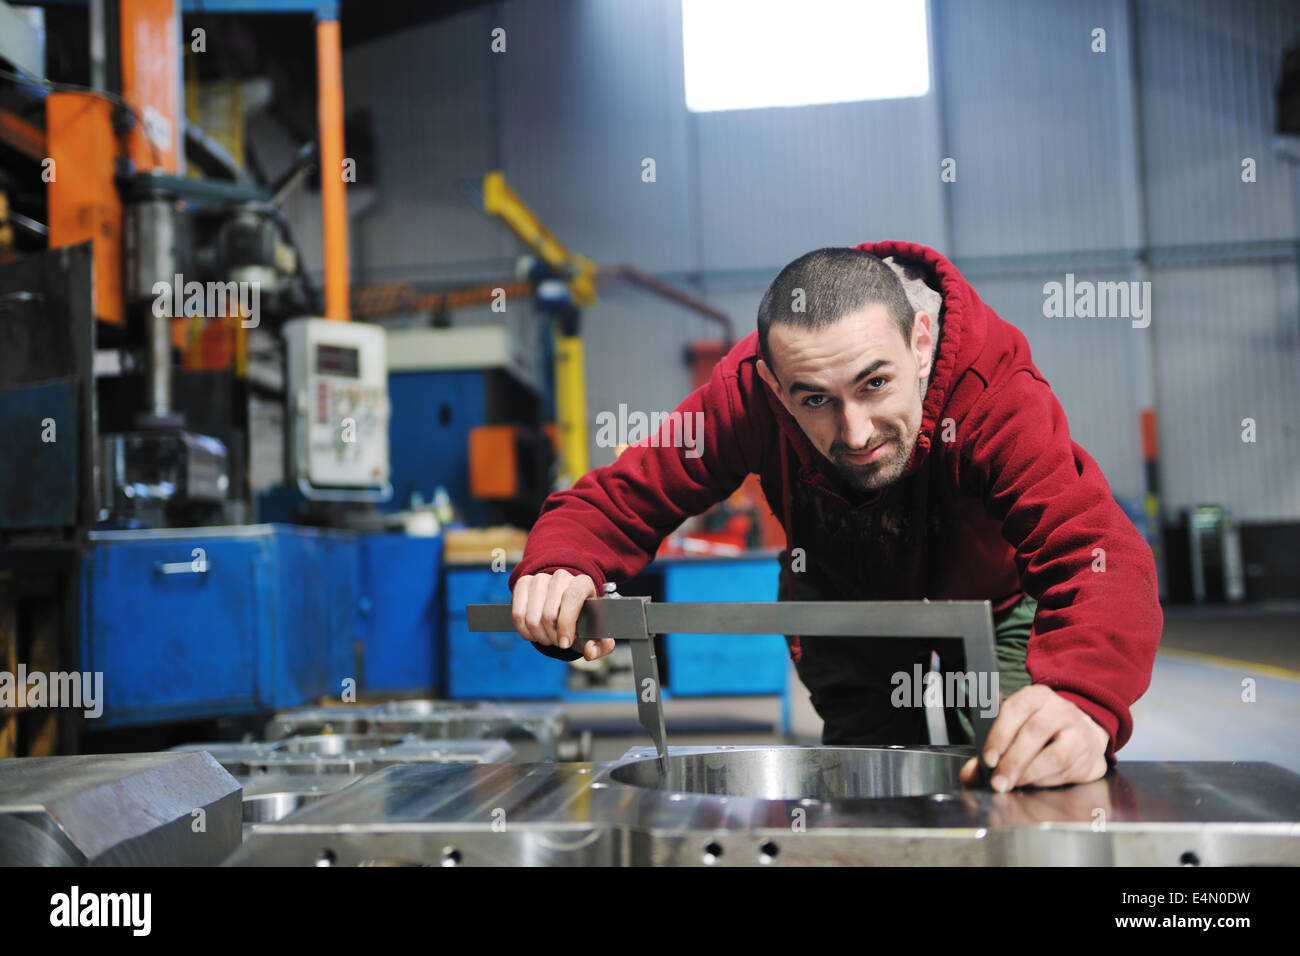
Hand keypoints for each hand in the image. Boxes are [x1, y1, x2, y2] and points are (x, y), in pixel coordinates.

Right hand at [510, 570, 615, 660]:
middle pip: (549, 613)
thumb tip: (589, 651)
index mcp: (583, 583)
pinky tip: (534, 632)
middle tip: (559, 641)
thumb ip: (602, 645)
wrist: (565, 601)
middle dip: (553, 637)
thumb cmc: (583, 617)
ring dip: (539, 635)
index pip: (572, 597)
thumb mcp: (596, 631)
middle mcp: (561, 577)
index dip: (566, 623)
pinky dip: (524, 631)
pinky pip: (517, 614)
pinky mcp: (523, 584)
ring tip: (548, 636)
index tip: (565, 643)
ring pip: (531, 617)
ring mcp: (540, 579)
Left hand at [959, 684, 1109, 790]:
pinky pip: (1066, 770)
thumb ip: (991, 750)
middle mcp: (1059, 708)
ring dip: (1029, 774)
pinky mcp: (1088, 752)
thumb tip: (969, 774)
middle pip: (1034, 732)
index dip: (999, 735)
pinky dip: (1045, 780)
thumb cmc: (1043, 733)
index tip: (988, 759)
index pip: (1014, 709)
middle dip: (1012, 761)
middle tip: (998, 781)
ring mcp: (1078, 730)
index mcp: (1036, 696)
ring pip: (1054, 754)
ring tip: (1013, 784)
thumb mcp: (1017, 730)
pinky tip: (1033, 782)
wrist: (1085, 735)